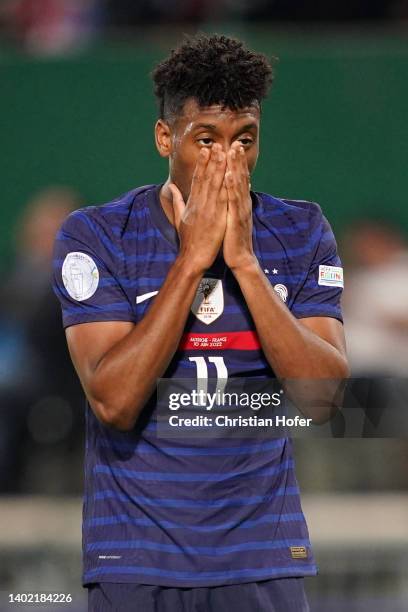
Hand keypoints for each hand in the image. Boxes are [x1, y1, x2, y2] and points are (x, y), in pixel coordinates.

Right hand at [168, 144, 226, 274]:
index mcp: (192, 203)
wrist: (192, 257)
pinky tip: (230, 174)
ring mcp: (208, 210)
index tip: (206, 149)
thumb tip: (172, 187)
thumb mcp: (179, 218)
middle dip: (212, 160)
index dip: (202, 163)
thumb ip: (177, 201)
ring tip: (224, 152)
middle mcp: (200, 203)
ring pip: (215, 184)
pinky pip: (223, 198)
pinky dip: (227, 185)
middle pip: (206, 177)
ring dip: (220, 167)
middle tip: (217, 144)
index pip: (198, 179)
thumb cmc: (188, 240)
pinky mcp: (217, 217)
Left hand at [223, 143, 255, 271]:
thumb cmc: (232, 238)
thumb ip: (229, 204)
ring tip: (233, 152)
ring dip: (236, 167)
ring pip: (239, 184)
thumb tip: (228, 193)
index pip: (237, 179)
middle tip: (235, 143)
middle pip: (240, 177)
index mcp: (238, 202)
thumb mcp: (230, 217)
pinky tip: (230, 175)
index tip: (230, 147)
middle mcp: (242, 203)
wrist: (240, 257)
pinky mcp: (237, 218)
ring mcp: (241, 209)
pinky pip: (235, 199)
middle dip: (237, 160)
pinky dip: (233, 186)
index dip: (234, 163)